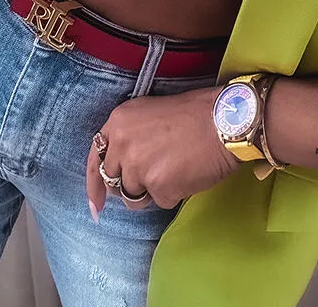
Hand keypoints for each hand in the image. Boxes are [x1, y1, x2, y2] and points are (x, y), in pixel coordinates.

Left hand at [86, 86, 238, 217]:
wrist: (224, 120)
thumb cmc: (195, 113)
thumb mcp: (150, 112)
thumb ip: (129, 136)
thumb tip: (119, 167)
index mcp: (119, 121)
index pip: (95, 158)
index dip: (93, 184)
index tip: (95, 204)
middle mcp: (122, 144)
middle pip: (114, 182)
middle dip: (130, 184)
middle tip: (154, 176)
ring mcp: (139, 167)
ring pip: (134, 197)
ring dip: (152, 190)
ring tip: (175, 168)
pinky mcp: (159, 187)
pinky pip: (161, 201)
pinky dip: (174, 192)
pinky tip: (188, 172)